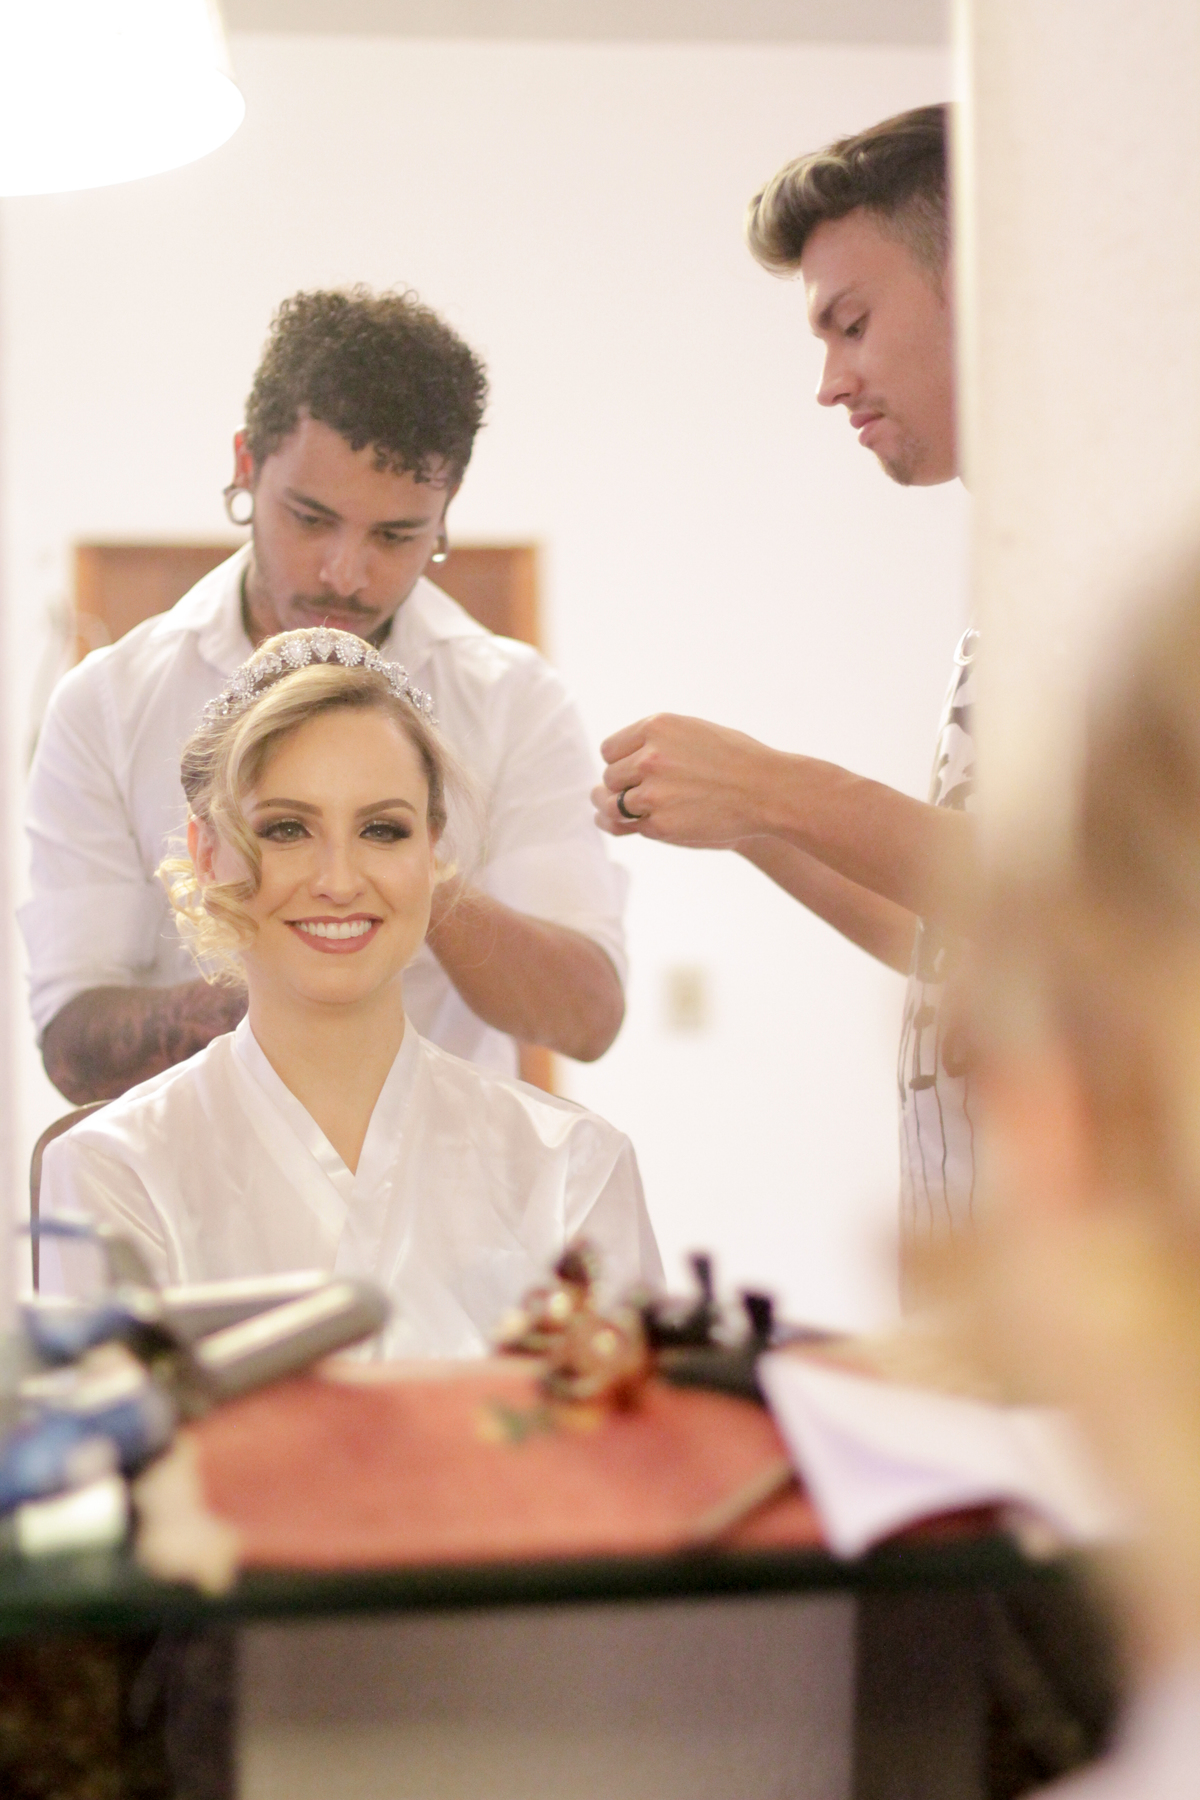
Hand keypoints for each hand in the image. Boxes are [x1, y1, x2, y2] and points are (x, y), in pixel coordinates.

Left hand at [593, 714, 778, 846]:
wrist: (768, 791)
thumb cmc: (735, 760)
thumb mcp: (692, 731)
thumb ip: (653, 741)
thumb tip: (613, 760)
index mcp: (657, 727)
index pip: (610, 750)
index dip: (621, 763)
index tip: (636, 771)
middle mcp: (650, 757)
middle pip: (610, 777)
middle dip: (625, 786)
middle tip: (653, 791)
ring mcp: (653, 793)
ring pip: (615, 805)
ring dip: (629, 809)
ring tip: (654, 807)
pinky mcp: (661, 825)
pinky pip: (634, 827)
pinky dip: (646, 826)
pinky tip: (667, 819)